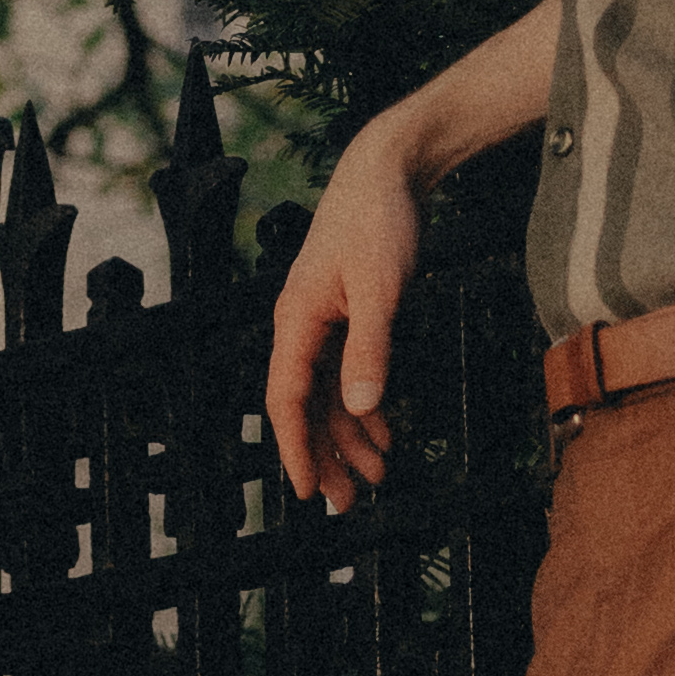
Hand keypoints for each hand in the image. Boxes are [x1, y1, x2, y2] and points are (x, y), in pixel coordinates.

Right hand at [268, 118, 425, 511]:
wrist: (388, 171)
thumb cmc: (378, 222)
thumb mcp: (381, 289)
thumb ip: (371, 349)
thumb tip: (360, 406)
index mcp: (297, 321)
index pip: (286, 400)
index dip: (296, 449)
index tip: (311, 492)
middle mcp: (301, 326)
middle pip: (305, 407)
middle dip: (325, 456)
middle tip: (347, 504)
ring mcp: (323, 321)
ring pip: (328, 395)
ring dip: (349, 436)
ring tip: (377, 476)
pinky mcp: (346, 314)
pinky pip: (346, 374)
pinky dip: (364, 405)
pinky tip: (383, 430)